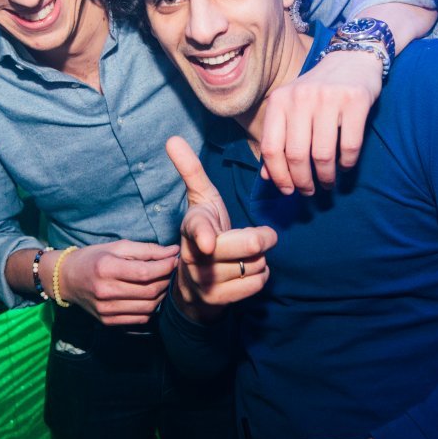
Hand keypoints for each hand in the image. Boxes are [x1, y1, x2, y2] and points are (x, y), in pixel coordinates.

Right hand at [56, 240, 178, 325]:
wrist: (66, 279)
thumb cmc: (94, 258)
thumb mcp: (117, 247)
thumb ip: (147, 249)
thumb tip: (174, 251)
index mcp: (106, 268)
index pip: (145, 272)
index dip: (165, 266)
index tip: (174, 259)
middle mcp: (105, 291)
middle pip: (149, 291)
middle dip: (166, 280)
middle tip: (170, 270)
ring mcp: (106, 309)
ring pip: (148, 307)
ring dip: (162, 295)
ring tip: (161, 282)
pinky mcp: (107, 321)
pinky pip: (140, 319)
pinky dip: (151, 308)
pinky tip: (150, 296)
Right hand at [166, 136, 275, 319]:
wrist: (192, 281)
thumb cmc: (205, 231)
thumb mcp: (200, 201)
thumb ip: (190, 171)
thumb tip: (172, 138)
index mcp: (191, 227)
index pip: (198, 229)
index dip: (204, 236)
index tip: (209, 243)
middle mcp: (194, 256)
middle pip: (247, 245)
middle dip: (263, 237)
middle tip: (265, 234)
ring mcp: (205, 281)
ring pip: (256, 264)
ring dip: (259, 258)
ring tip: (246, 255)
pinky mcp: (218, 300)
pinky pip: (257, 283)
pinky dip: (260, 275)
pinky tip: (248, 270)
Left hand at [260, 49, 379, 195]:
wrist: (352, 58)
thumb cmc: (318, 91)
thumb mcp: (292, 108)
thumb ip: (277, 138)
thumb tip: (267, 176)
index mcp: (279, 100)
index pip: (271, 147)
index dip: (278, 175)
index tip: (288, 190)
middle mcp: (300, 98)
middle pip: (296, 155)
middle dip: (303, 181)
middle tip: (310, 191)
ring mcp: (328, 98)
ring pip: (322, 154)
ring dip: (326, 177)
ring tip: (328, 182)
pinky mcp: (355, 100)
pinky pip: (349, 145)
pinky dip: (347, 163)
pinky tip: (345, 166)